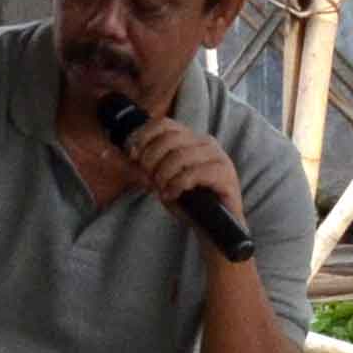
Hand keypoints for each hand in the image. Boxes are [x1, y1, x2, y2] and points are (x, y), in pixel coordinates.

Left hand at [118, 112, 247, 247]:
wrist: (212, 228)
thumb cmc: (187, 202)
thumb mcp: (161, 180)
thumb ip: (146, 166)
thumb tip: (126, 154)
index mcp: (191, 139)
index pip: (165, 124)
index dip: (144, 137)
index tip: (133, 156)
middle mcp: (206, 143)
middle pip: (170, 138)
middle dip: (152, 159)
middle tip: (149, 179)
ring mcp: (218, 157)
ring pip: (181, 155)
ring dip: (164, 174)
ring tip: (162, 189)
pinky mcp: (226, 174)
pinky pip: (196, 173)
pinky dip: (178, 184)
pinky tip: (172, 195)